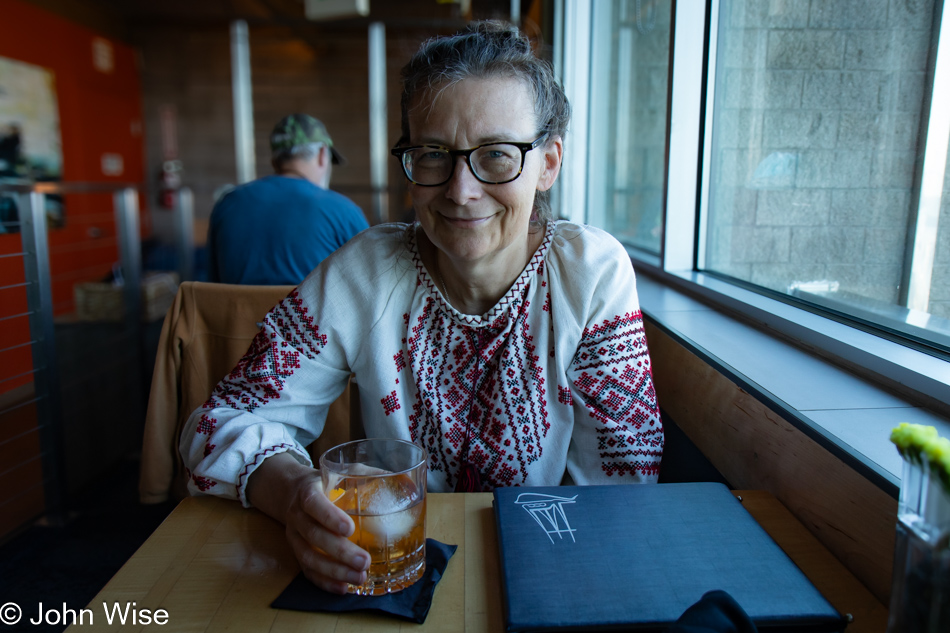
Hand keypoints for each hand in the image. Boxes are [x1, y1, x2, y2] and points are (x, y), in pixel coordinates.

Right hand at [246, 452, 370, 593]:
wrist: (292, 491)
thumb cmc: (327, 482)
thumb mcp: (342, 471)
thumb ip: (368, 475)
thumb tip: (406, 484)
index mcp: (308, 491)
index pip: (314, 504)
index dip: (329, 517)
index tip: (350, 529)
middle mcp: (297, 515)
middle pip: (313, 536)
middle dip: (339, 551)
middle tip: (364, 561)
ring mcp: (295, 536)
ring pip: (308, 558)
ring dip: (334, 571)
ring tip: (359, 578)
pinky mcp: (296, 552)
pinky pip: (307, 571)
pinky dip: (325, 582)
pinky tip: (343, 588)